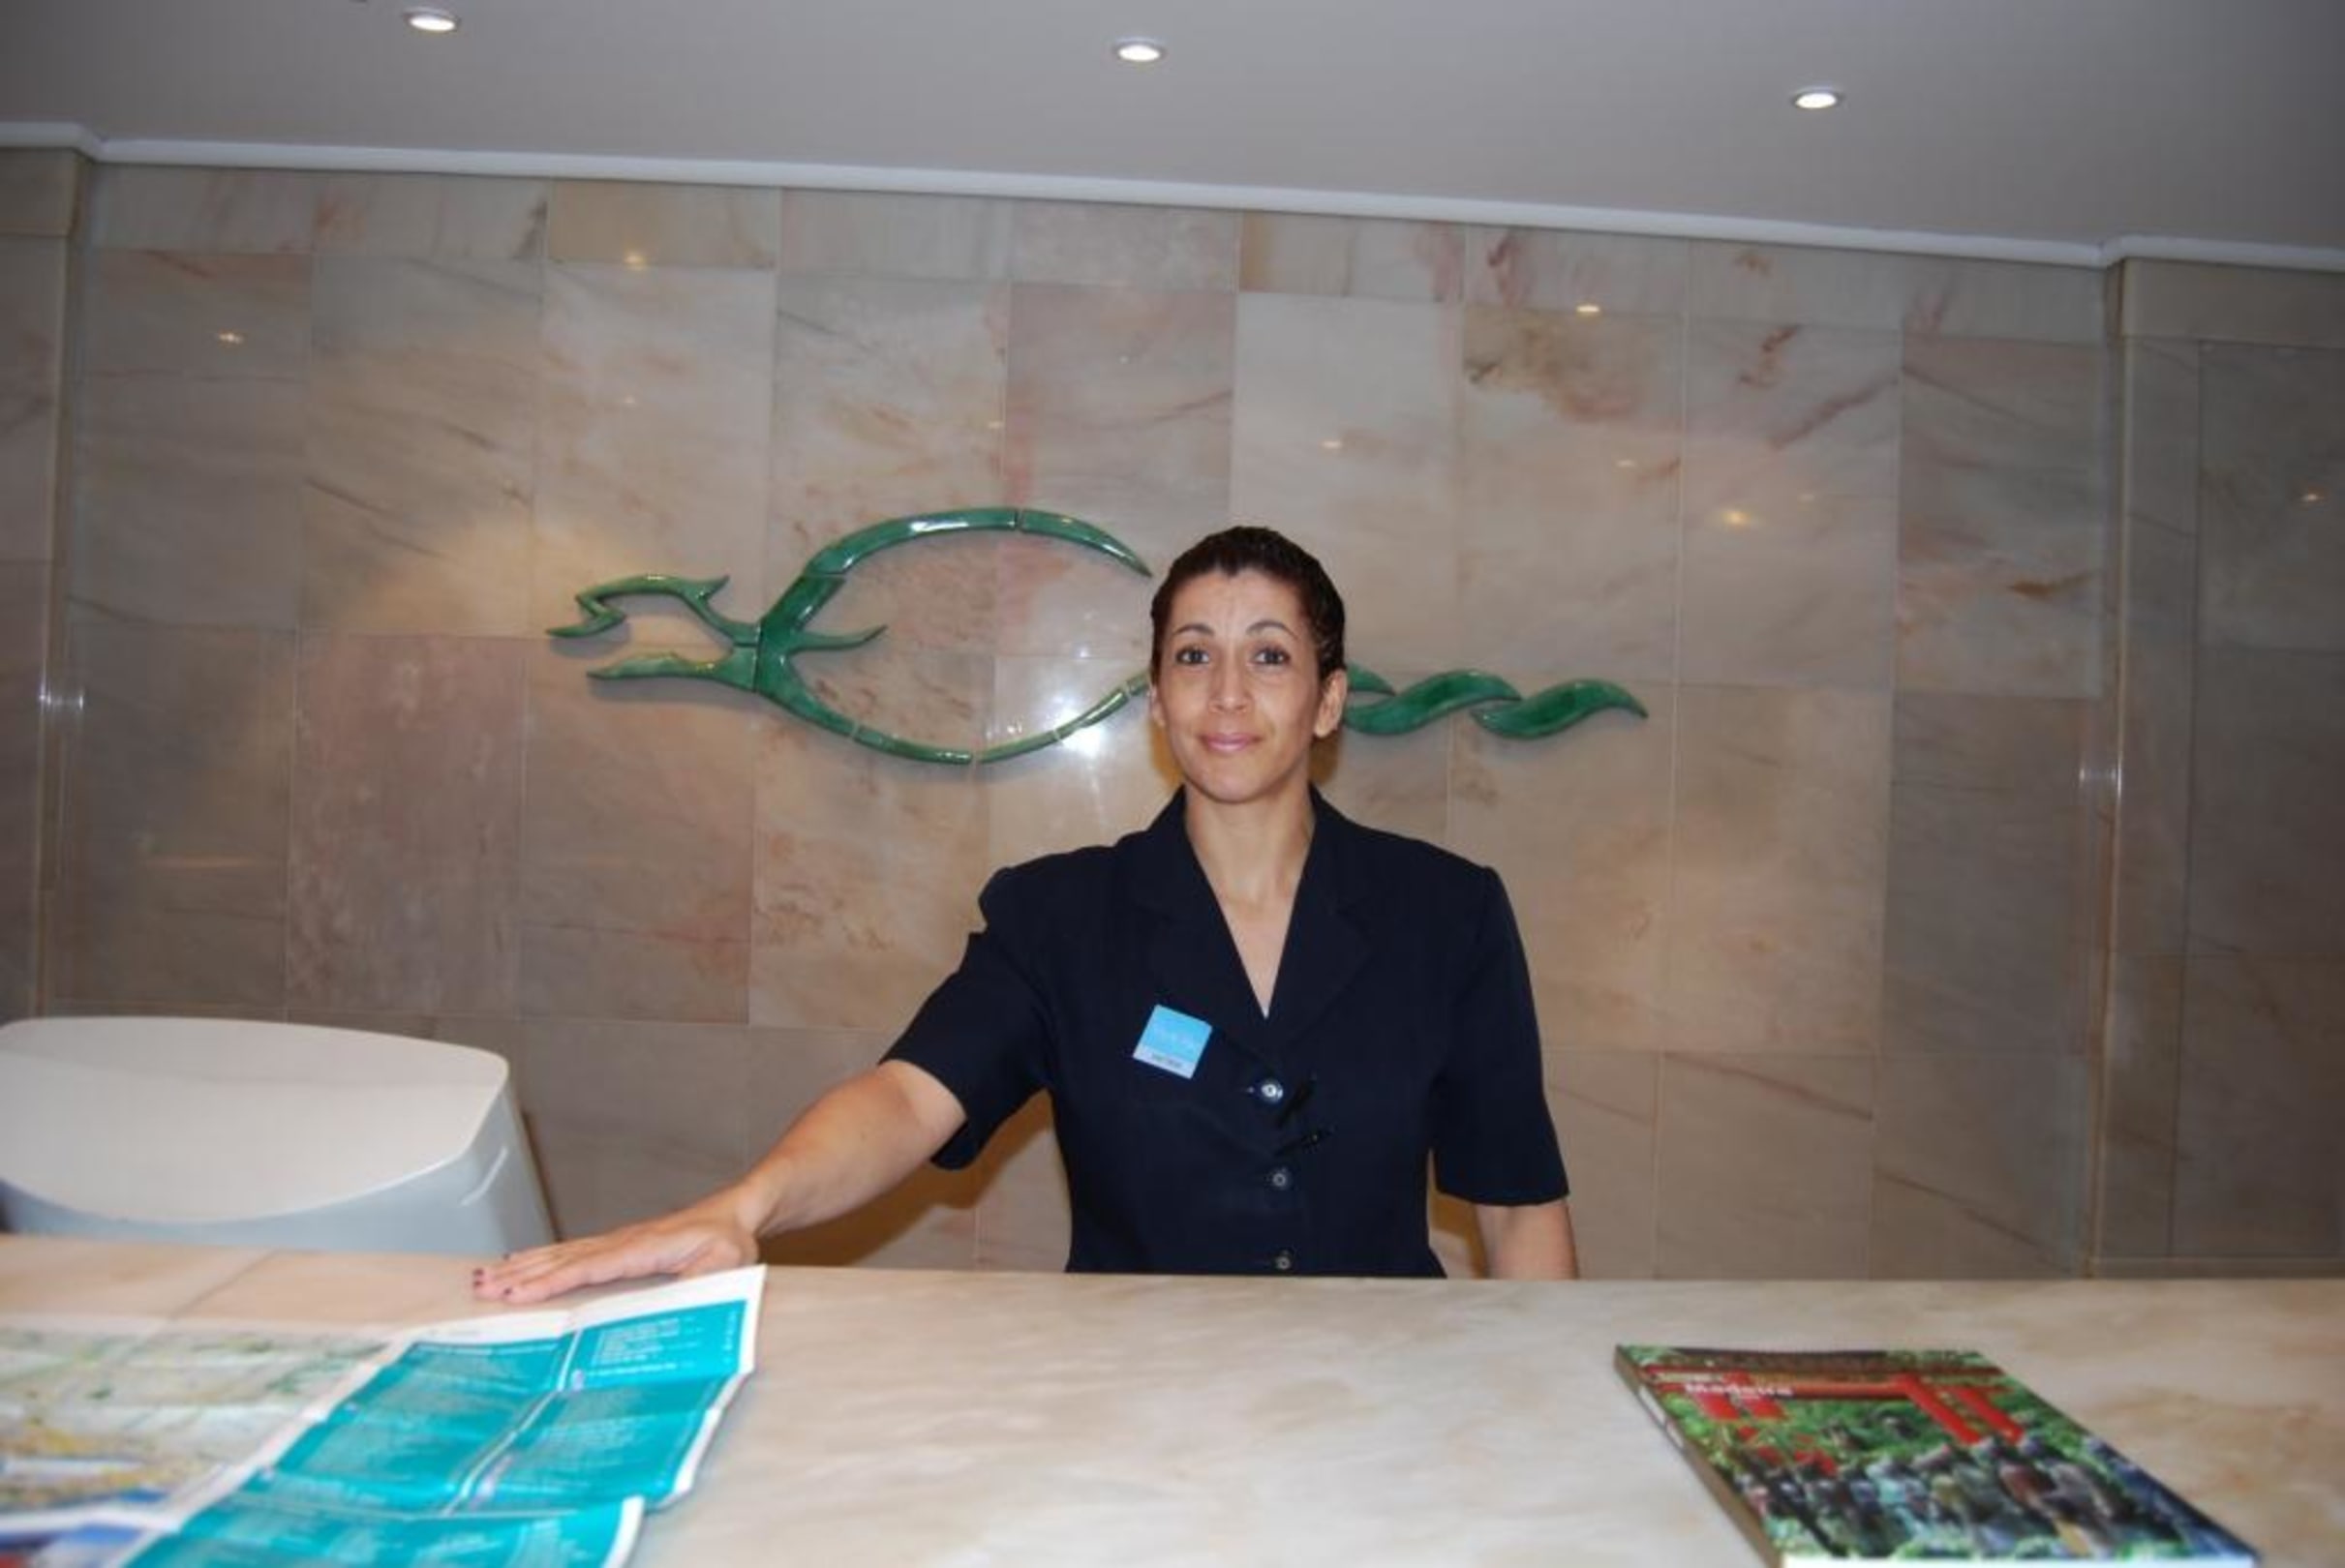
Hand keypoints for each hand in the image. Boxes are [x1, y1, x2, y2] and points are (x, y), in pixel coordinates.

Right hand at [472, 1191, 758, 1304]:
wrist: (735, 1212)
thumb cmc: (730, 1239)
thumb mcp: (725, 1263)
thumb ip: (699, 1282)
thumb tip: (670, 1303)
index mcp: (642, 1248)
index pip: (588, 1266)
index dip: (552, 1280)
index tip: (519, 1292)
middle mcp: (622, 1242)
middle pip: (562, 1259)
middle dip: (521, 1274)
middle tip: (482, 1289)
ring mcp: (616, 1242)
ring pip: (561, 1254)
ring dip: (522, 1266)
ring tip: (485, 1278)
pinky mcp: (616, 1246)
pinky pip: (571, 1253)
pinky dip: (540, 1258)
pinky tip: (519, 1263)